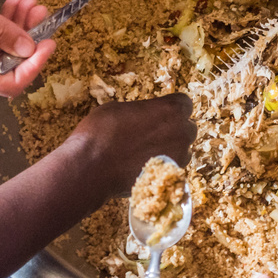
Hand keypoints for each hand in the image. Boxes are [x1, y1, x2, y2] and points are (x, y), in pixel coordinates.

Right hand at [0, 0, 54, 96]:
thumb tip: (27, 48)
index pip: (9, 83)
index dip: (34, 67)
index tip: (48, 44)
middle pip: (8, 63)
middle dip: (29, 37)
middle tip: (41, 13)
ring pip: (0, 48)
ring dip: (18, 26)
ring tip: (27, 3)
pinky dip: (2, 23)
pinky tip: (11, 5)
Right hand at [67, 94, 196, 193]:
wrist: (91, 167)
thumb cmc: (100, 132)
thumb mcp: (119, 108)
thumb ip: (142, 111)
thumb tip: (144, 116)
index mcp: (170, 109)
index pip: (184, 103)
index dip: (172, 109)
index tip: (161, 114)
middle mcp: (181, 130)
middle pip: (187, 127)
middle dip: (174, 129)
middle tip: (153, 135)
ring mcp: (180, 155)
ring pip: (183, 149)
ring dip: (171, 149)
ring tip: (148, 153)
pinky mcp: (172, 174)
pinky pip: (175, 167)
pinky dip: (165, 166)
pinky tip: (146, 166)